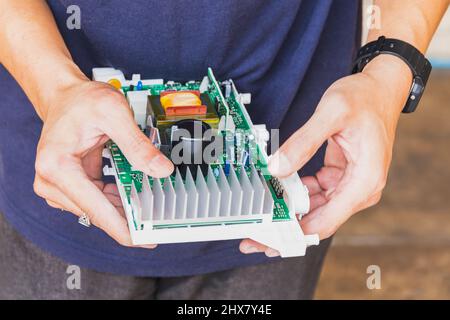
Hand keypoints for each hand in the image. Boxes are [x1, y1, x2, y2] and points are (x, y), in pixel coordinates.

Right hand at [33, 79, 173, 246]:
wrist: (65, 95)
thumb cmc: (82, 100)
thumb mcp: (114, 113)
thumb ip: (137, 144)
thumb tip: (161, 171)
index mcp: (57, 167)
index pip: (95, 210)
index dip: (123, 229)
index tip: (145, 240)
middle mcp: (52, 182)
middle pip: (97, 213)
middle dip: (129, 218)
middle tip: (159, 220)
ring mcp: (58, 186)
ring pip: (98, 210)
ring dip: (124, 209)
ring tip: (151, 207)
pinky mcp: (68, 185)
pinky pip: (97, 201)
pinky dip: (116, 200)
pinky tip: (135, 196)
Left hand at [240, 55, 411, 256]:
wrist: (380, 88)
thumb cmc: (364, 98)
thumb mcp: (331, 113)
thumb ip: (302, 142)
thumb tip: (277, 168)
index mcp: (364, 181)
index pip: (326, 222)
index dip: (295, 234)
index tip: (270, 240)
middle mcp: (360, 189)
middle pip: (319, 221)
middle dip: (287, 229)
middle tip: (255, 236)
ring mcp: (350, 184)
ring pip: (316, 209)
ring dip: (290, 213)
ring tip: (262, 216)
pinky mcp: (341, 177)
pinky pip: (316, 194)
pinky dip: (297, 194)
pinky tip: (278, 191)